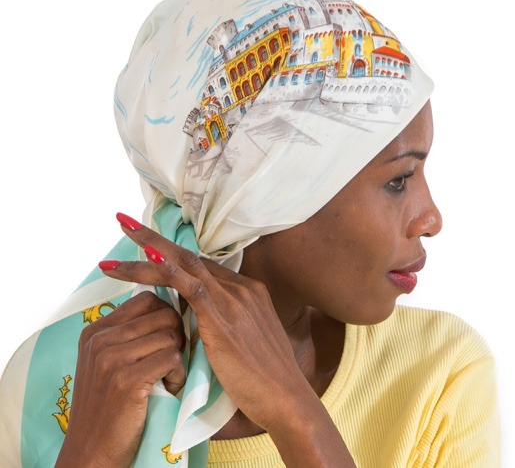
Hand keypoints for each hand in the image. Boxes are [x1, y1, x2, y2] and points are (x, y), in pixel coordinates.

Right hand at [56, 292, 184, 467]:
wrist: (92, 452)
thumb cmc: (110, 407)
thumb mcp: (108, 363)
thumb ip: (129, 334)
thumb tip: (170, 305)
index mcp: (95, 330)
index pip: (147, 299)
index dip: (167, 316)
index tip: (165, 340)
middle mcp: (100, 340)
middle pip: (164, 314)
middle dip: (177, 336)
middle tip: (170, 362)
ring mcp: (111, 359)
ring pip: (171, 335)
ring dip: (178, 359)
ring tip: (166, 379)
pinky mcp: (127, 379)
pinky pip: (172, 358)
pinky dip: (178, 375)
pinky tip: (168, 388)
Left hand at [103, 214, 309, 430]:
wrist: (285, 397)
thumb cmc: (264, 381)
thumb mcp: (242, 344)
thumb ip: (220, 327)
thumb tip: (192, 326)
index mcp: (248, 292)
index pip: (202, 267)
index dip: (172, 256)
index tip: (146, 247)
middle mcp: (242, 288)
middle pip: (190, 257)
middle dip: (155, 240)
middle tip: (125, 224)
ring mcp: (234, 299)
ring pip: (185, 265)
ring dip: (149, 250)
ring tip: (122, 233)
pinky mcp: (224, 316)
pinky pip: (192, 286)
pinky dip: (169, 270)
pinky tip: (149, 259)